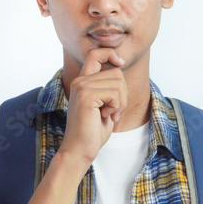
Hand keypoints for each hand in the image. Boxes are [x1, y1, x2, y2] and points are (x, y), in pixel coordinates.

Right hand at [60, 47, 126, 165]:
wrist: (80, 150)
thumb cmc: (93, 131)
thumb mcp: (104, 104)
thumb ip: (109, 87)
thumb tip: (119, 67)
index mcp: (82, 81)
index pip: (95, 53)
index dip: (110, 53)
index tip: (120, 63)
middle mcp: (80, 81)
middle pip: (116, 71)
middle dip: (123, 92)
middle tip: (114, 110)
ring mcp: (81, 87)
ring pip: (118, 82)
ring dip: (121, 102)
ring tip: (110, 115)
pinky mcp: (86, 96)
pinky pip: (115, 93)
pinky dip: (117, 107)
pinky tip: (106, 117)